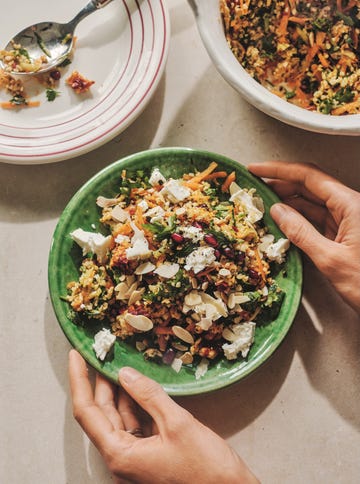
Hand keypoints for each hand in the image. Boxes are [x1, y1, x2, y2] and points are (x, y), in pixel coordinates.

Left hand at [68, 350, 258, 483]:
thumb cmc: (206, 469)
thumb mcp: (177, 424)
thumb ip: (148, 396)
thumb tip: (125, 373)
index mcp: (120, 455)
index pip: (88, 412)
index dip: (79, 381)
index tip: (76, 356)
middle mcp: (122, 458)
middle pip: (102, 414)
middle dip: (100, 383)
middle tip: (102, 353)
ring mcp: (135, 457)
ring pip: (119, 417)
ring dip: (119, 391)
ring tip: (119, 363)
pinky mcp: (150, 455)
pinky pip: (136, 424)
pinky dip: (136, 403)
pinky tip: (140, 386)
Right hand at [248, 161, 359, 312]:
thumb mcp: (330, 260)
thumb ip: (301, 233)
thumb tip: (278, 211)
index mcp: (352, 205)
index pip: (309, 177)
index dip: (279, 170)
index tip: (257, 168)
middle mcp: (351, 207)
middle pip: (310, 186)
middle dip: (281, 184)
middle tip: (256, 186)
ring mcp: (349, 220)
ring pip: (313, 203)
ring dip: (288, 201)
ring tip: (264, 202)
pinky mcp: (346, 233)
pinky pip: (318, 219)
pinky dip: (299, 218)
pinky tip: (283, 220)